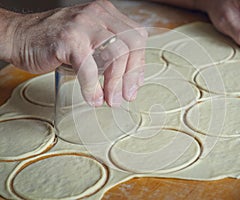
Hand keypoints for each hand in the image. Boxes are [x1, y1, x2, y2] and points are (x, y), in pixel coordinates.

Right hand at [6, 0, 147, 106]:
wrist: (19, 36)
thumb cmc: (55, 42)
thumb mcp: (89, 40)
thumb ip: (109, 53)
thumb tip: (128, 80)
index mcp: (107, 14)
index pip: (137, 37)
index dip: (139, 64)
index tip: (135, 84)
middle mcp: (98, 14)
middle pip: (132, 44)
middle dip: (131, 75)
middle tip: (126, 96)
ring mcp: (83, 24)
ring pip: (116, 53)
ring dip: (115, 82)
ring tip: (110, 99)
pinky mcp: (69, 39)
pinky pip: (89, 67)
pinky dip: (93, 87)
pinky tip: (93, 98)